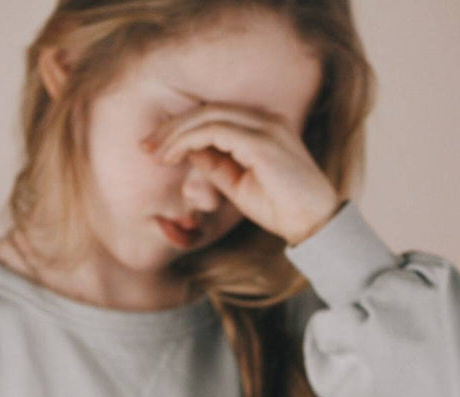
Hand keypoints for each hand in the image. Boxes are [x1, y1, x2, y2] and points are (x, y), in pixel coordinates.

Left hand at [141, 102, 342, 245]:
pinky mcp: (262, 141)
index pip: (214, 115)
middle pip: (208, 111)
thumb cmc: (280, 207)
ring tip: (157, 154)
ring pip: (208, 117)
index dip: (182, 128)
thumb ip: (216, 165)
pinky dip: (191, 141)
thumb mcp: (238, 185)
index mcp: (261, 126)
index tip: (158, 148)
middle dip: (173, 127)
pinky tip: (176, 156)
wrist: (312, 223)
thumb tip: (189, 152)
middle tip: (146, 147)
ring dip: (177, 134)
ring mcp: (265, 127)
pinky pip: (216, 131)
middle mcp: (264, 120)